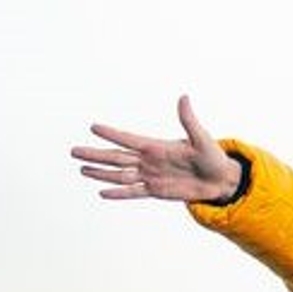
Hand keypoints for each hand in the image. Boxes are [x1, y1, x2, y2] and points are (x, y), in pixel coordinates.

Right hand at [74, 95, 243, 205]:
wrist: (219, 179)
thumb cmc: (212, 156)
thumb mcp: (201, 138)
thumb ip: (189, 121)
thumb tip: (184, 98)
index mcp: (156, 146)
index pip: (128, 139)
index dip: (112, 134)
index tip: (94, 127)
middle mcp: (149, 160)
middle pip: (116, 158)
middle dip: (95, 154)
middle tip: (74, 150)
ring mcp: (150, 176)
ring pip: (120, 175)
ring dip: (101, 173)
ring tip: (82, 169)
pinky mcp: (156, 190)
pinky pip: (134, 192)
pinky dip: (119, 193)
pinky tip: (103, 193)